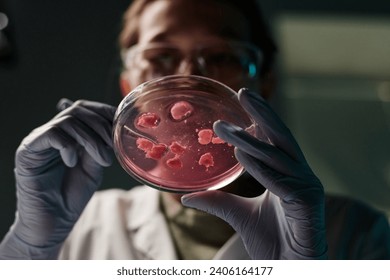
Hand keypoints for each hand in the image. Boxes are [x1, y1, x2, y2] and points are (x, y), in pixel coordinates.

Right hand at [0, 99, 115, 258]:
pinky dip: (68, 146)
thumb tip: (113, 127)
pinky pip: (52, 134)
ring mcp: (39, 141)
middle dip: (101, 126)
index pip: (85, 109)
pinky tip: (72, 163)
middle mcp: (52, 133)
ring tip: (102, 160)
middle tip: (112, 147)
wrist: (52, 223)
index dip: (105, 112)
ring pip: (68, 121)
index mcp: (68, 134)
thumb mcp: (94, 166)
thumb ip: (100, 145)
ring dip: (91, 139)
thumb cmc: (72, 196)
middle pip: (78, 110)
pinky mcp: (27, 152)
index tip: (120, 127)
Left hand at [181, 89, 326, 258]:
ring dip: (250, 139)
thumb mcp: (238, 215)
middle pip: (281, 137)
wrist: (289, 267)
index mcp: (287, 174)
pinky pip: (280, 180)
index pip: (275, 140)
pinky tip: (241, 153)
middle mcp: (300, 175)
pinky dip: (260, 166)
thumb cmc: (271, 241)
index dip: (261, 119)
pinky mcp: (307, 202)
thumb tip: (187, 197)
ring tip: (226, 127)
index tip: (243, 102)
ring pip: (277, 155)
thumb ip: (217, 201)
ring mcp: (306, 187)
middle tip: (243, 92)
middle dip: (263, 113)